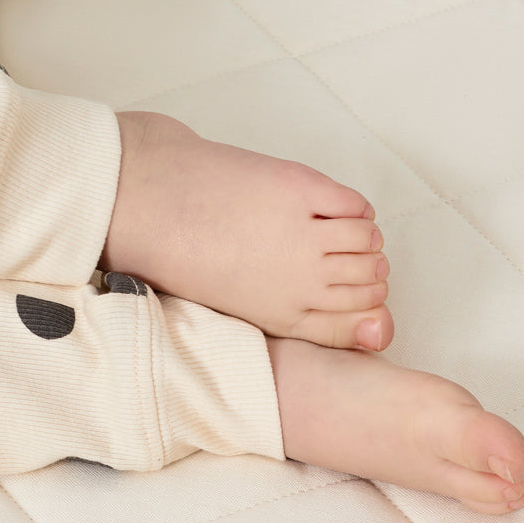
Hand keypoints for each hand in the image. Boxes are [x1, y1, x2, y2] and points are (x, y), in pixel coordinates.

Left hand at [101, 111, 393, 351]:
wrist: (153, 204)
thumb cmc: (189, 259)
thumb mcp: (246, 308)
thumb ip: (304, 320)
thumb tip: (367, 332)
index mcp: (279, 318)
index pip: (356, 327)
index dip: (368, 311)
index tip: (361, 297)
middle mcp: (297, 282)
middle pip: (370, 286)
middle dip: (369, 275)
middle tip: (351, 261)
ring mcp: (299, 235)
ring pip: (370, 245)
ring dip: (366, 241)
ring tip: (343, 235)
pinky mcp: (298, 190)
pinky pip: (357, 206)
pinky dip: (356, 209)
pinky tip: (337, 210)